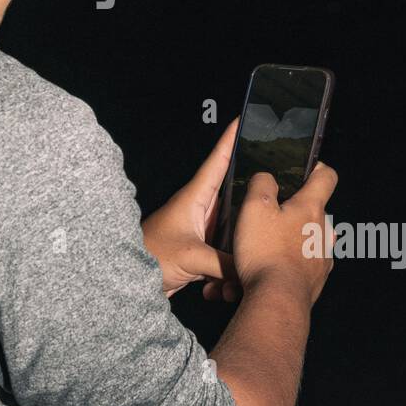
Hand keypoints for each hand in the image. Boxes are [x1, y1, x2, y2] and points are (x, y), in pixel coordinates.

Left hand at [141, 119, 241, 298]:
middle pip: (233, 194)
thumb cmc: (151, 257)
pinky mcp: (199, 251)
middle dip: (252, 191)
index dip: (230, 140)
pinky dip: (230, 268)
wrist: (128, 281)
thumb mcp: (191, 257)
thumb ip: (225, 262)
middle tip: (277, 180)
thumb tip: (251, 267)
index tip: (243, 119)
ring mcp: (200, 230)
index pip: (217, 161)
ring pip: (233, 228)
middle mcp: (199, 210)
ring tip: (255, 251)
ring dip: (243, 244)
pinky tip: (228, 286)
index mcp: (194, 198)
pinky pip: (225, 253)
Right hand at [232, 162, 337, 307]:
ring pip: (310, 238)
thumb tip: (267, 178)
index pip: (327, 177)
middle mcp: (324, 231)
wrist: (277, 300)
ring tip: (265, 246)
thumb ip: (262, 183)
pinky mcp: (316, 280)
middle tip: (268, 215)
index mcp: (311, 207)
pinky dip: (289, 261)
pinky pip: (304, 263)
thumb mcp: (254, 206)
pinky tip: (269, 267)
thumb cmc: (266, 252)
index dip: (317, 168)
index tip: (305, 169)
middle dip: (294, 210)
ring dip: (292, 238)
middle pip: (315, 210)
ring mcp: (322, 257)